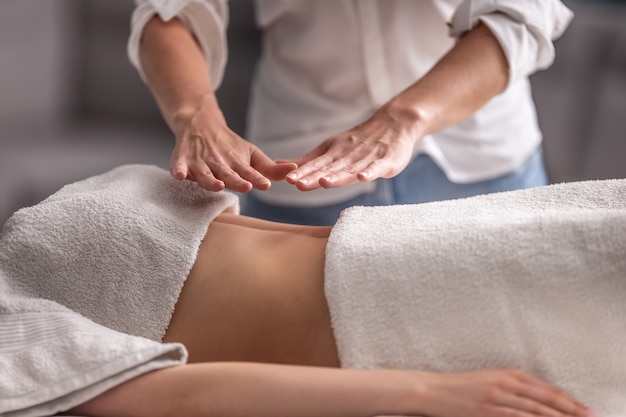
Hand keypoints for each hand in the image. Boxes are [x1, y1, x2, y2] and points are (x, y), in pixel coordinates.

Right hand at [169, 107, 296, 192]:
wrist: (200, 123)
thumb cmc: (230, 146)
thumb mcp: (252, 155)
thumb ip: (270, 169)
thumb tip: (295, 170)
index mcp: (237, 163)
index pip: (249, 172)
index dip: (256, 178)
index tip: (265, 184)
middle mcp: (219, 163)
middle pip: (228, 174)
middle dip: (237, 180)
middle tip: (247, 186)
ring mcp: (200, 162)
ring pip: (205, 173)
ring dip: (211, 180)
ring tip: (218, 185)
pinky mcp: (182, 160)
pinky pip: (178, 165)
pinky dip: (178, 170)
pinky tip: (180, 176)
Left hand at [283, 102, 422, 190]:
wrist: (394, 124)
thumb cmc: (359, 141)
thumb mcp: (331, 148)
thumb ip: (308, 160)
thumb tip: (280, 165)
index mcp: (334, 153)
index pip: (316, 164)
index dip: (303, 172)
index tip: (288, 180)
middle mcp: (348, 155)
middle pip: (329, 168)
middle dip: (314, 176)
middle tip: (298, 183)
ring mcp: (367, 158)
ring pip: (350, 169)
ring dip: (337, 176)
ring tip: (324, 182)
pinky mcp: (386, 161)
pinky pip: (377, 167)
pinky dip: (370, 172)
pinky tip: (362, 178)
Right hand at [418, 369, 594, 416]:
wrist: (433, 390)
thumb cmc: (460, 387)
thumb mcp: (490, 379)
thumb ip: (513, 387)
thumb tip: (538, 400)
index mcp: (508, 374)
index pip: (546, 389)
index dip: (568, 400)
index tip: (584, 410)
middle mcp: (505, 384)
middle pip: (546, 400)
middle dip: (570, 411)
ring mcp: (497, 398)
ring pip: (535, 411)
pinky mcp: (487, 411)